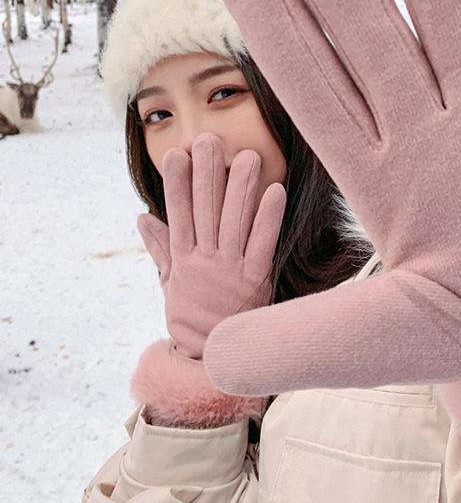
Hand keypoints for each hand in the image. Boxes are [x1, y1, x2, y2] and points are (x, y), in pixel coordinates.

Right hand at [138, 133, 285, 359]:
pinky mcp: (256, 280)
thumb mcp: (170, 284)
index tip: (177, 155)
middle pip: (206, 211)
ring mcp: (230, 270)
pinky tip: (275, 191)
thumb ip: (160, 248)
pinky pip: (262, 244)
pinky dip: (268, 218)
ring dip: (241, 188)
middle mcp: (205, 261)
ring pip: (235, 221)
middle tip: (210, 141)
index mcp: (184, 260)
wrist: (210, 361)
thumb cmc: (192, 319)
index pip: (179, 214)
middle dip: (207, 174)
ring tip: (247, 156)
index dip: (177, 184)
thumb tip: (142, 217)